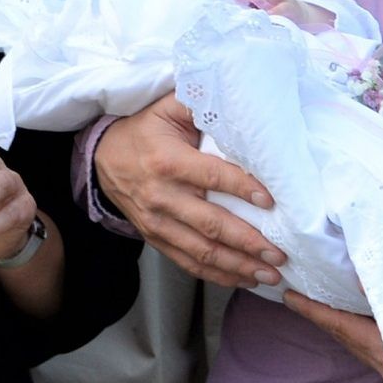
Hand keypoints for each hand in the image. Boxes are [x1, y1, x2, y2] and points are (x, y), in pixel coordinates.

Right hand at [93, 93, 284, 288]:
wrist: (102, 157)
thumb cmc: (145, 130)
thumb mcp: (168, 108)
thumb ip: (200, 105)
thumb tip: (240, 105)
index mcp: (168, 161)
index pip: (212, 177)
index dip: (242, 188)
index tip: (270, 201)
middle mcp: (162, 196)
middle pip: (211, 225)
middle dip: (248, 242)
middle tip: (279, 253)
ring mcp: (157, 222)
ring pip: (202, 251)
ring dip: (238, 266)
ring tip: (270, 274)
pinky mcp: (155, 238)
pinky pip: (188, 262)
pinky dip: (217, 274)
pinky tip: (243, 278)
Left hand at [282, 291, 382, 382]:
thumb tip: (356, 278)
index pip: (343, 329)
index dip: (314, 310)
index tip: (288, 295)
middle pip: (345, 338)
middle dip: (320, 313)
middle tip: (294, 289)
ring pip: (356, 342)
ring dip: (336, 319)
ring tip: (314, 295)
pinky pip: (369, 345)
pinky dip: (355, 326)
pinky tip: (346, 308)